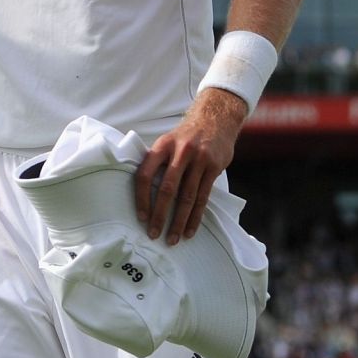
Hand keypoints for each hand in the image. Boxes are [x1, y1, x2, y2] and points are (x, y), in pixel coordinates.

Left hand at [133, 90, 245, 244]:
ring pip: (186, 197)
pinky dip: (196, 216)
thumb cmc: (187, 136)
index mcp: (162, 146)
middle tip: (154, 234)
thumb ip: (157, 162)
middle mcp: (179, 152)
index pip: (145, 175)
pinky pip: (203, 197)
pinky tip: (190, 229)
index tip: (141, 217)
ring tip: (173, 239)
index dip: (141, 198)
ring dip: (179, 221)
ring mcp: (198, 159)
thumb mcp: (168, 141)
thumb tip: (141, 191)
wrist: (216, 119)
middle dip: (160, 215)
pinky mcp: (213, 167)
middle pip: (167, 189)